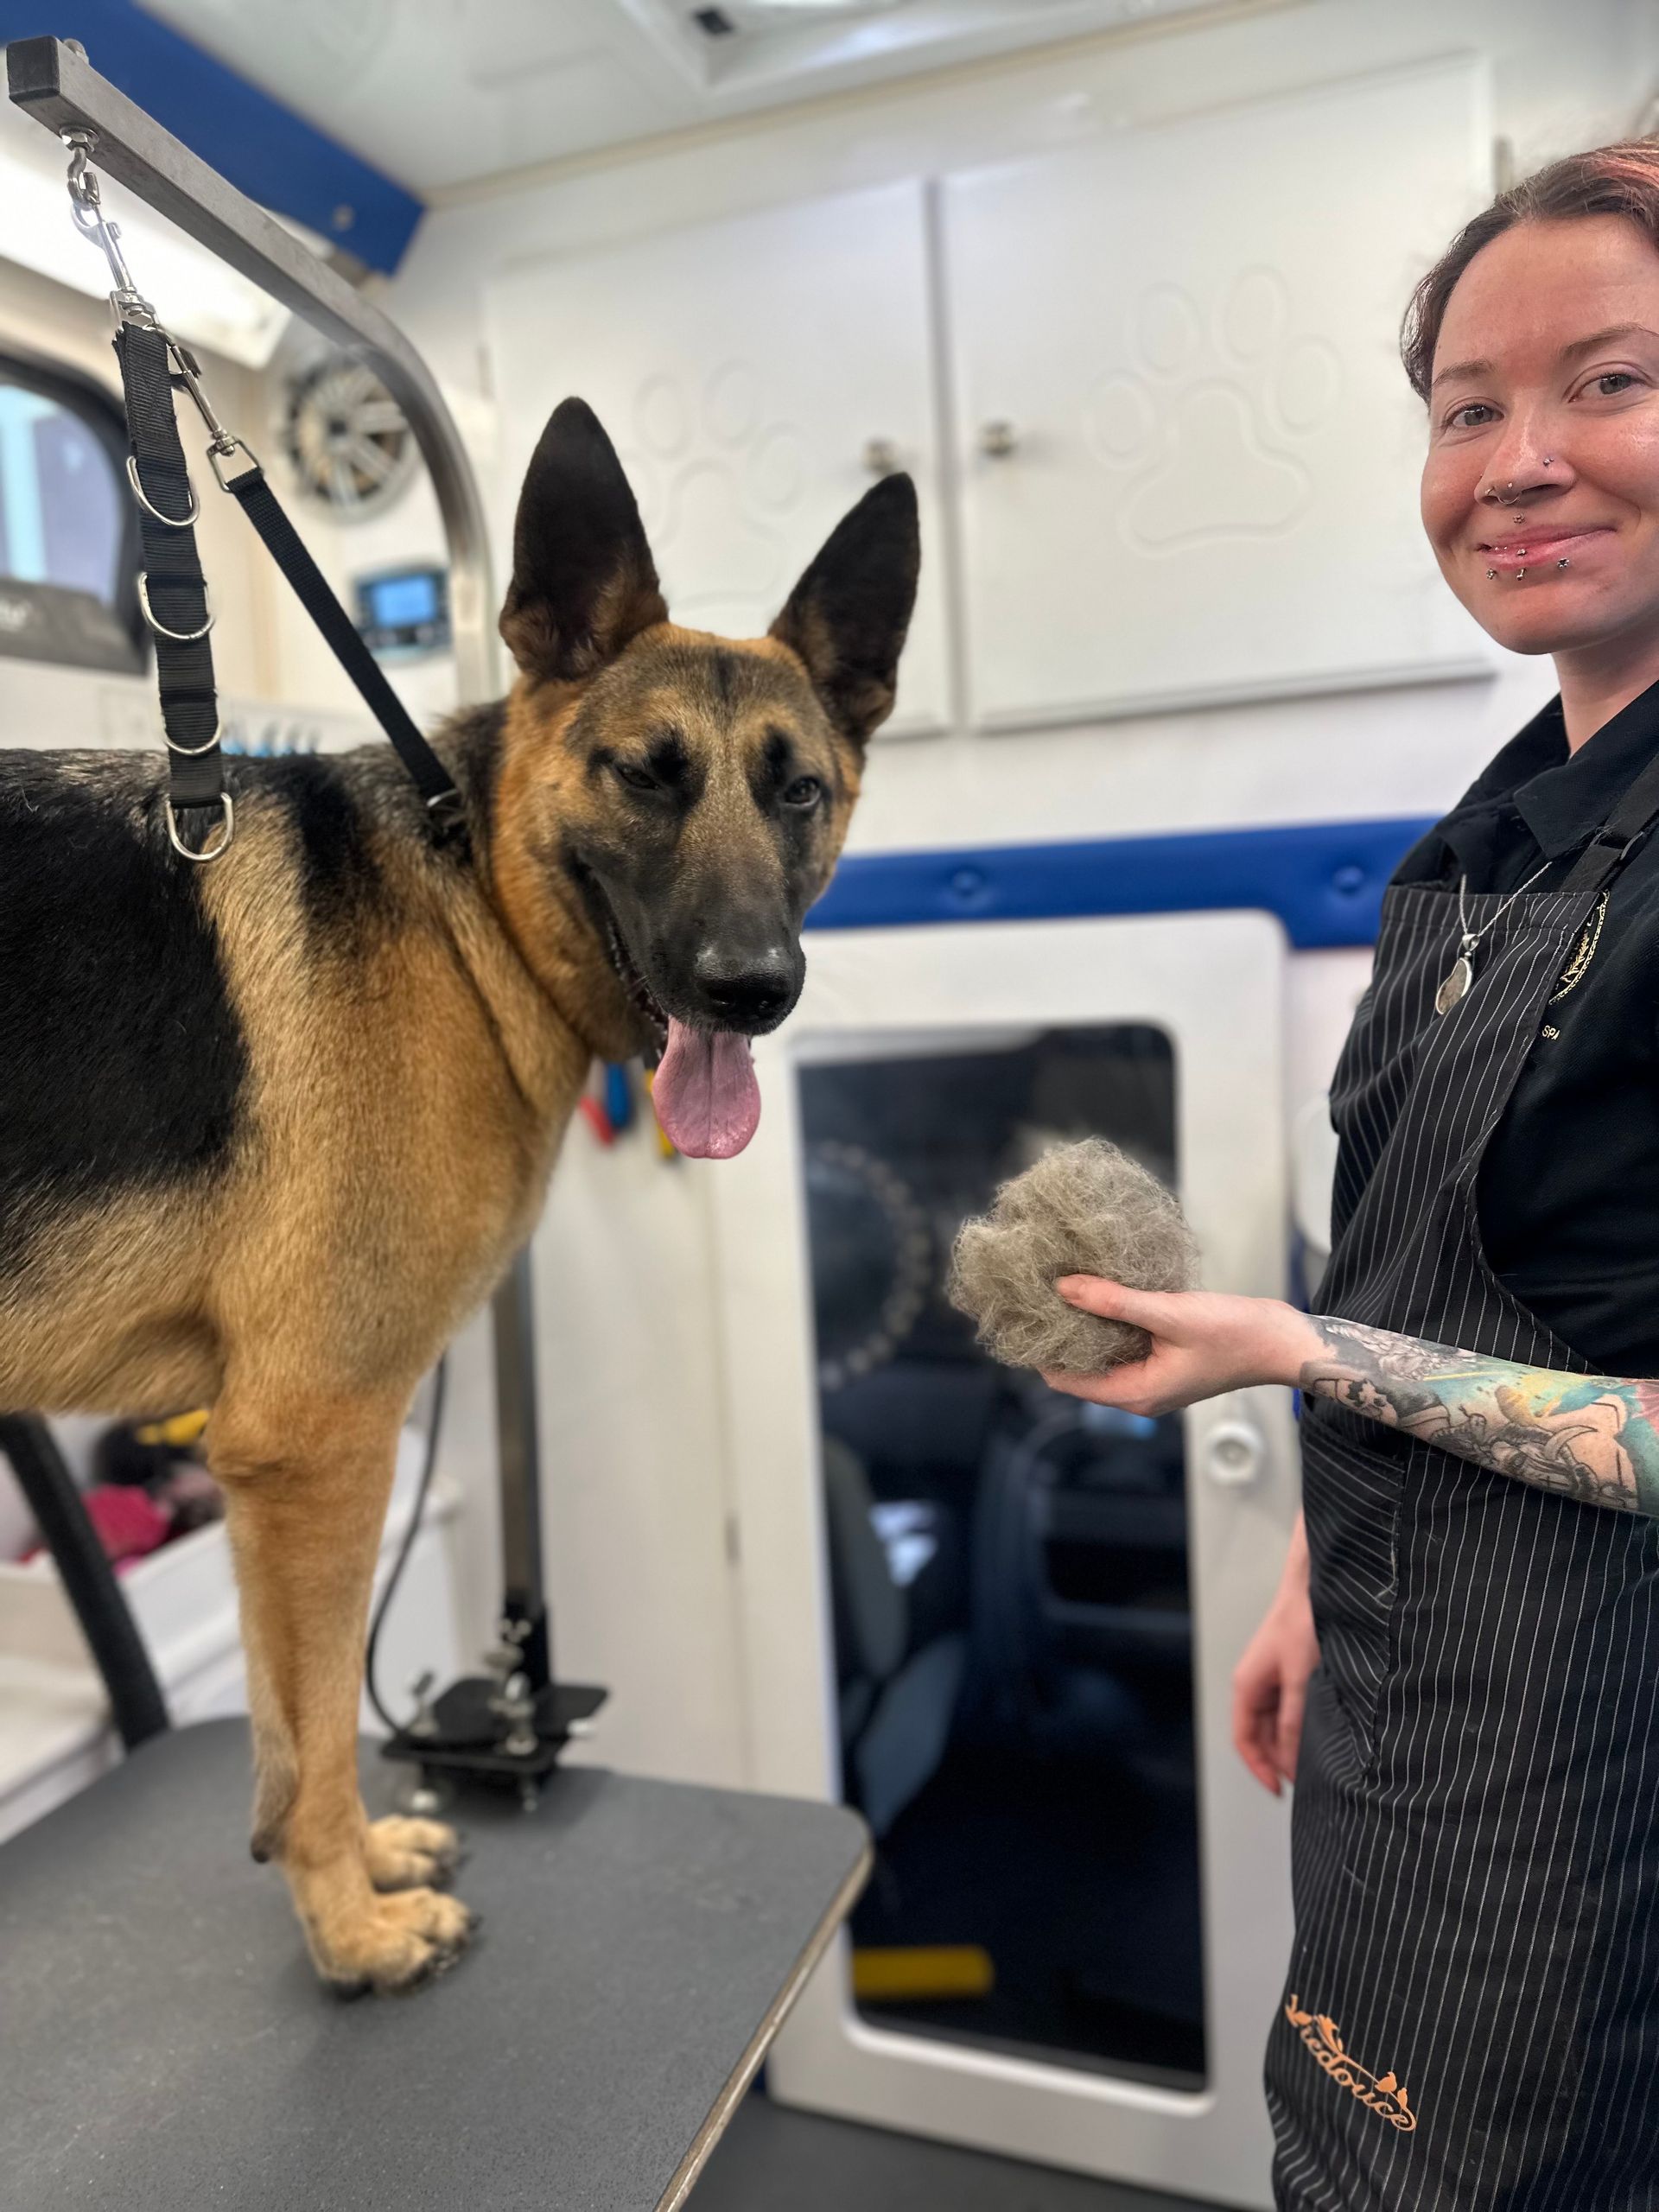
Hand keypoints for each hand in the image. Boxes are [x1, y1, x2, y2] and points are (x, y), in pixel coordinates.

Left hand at [1040, 1279, 1321, 1417]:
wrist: (1282, 1341)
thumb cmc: (1234, 1333)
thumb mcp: (1169, 1313)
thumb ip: (1115, 1302)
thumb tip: (1063, 1287)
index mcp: (1136, 1393)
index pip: (1065, 1379)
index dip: (1041, 1351)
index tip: (1024, 1315)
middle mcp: (1139, 1392)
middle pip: (1080, 1367)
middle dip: (1060, 1335)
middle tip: (1038, 1293)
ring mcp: (1153, 1378)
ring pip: (1102, 1353)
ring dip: (1085, 1325)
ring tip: (1063, 1286)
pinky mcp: (1165, 1361)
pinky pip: (1124, 1344)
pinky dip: (1110, 1322)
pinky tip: (1102, 1290)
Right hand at [1232, 1531, 1319, 1793]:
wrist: (1316, 1586)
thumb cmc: (1302, 1622)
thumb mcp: (1300, 1678)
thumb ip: (1295, 1720)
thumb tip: (1293, 1760)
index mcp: (1246, 1686)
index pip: (1244, 1740)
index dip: (1259, 1768)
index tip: (1279, 1792)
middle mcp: (1255, 1686)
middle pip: (1262, 1737)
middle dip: (1281, 1761)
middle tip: (1309, 1782)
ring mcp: (1272, 1681)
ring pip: (1278, 1726)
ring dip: (1293, 1745)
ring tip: (1319, 1763)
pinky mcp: (1289, 1675)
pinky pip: (1290, 1711)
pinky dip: (1302, 1728)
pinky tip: (1322, 1736)